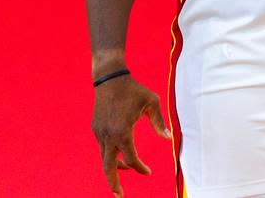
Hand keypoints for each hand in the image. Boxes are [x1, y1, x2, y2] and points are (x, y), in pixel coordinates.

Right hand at [91, 74, 171, 196]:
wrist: (109, 77)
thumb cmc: (133, 89)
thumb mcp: (151, 102)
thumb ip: (159, 122)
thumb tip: (168, 139)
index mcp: (122, 132)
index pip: (131, 159)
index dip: (140, 168)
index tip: (148, 172)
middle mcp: (108, 136)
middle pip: (108, 167)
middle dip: (114, 183)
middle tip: (121, 196)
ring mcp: (99, 133)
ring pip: (104, 158)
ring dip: (115, 167)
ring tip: (126, 172)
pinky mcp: (96, 128)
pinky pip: (103, 147)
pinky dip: (111, 154)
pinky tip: (120, 153)